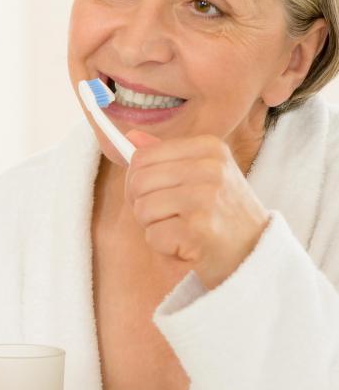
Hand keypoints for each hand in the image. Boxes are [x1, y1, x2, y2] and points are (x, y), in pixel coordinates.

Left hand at [125, 130, 269, 288]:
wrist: (257, 253)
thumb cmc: (222, 214)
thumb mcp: (203, 174)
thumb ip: (166, 156)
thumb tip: (131, 137)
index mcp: (209, 147)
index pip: (142, 157)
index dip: (138, 181)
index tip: (158, 194)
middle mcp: (210, 168)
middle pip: (138, 182)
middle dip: (143, 205)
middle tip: (171, 218)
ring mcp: (205, 198)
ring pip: (142, 209)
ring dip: (154, 227)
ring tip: (182, 230)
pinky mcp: (199, 229)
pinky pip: (153, 236)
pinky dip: (164, 247)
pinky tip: (187, 245)